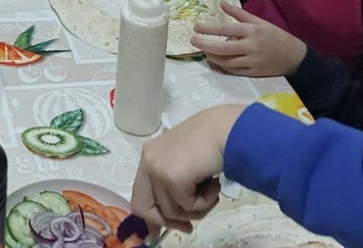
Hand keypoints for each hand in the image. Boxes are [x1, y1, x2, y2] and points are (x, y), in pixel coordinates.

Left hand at [131, 105, 244, 233]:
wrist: (224, 131)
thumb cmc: (209, 145)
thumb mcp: (184, 166)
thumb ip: (172, 187)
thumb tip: (166, 220)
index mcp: (149, 156)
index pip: (139, 195)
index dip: (150, 218)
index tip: (161, 232)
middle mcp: (148, 161)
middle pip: (143, 208)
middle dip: (168, 222)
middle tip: (188, 227)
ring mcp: (157, 169)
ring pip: (170, 212)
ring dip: (195, 209)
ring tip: (209, 190)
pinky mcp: (172, 178)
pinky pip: (187, 207)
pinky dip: (204, 202)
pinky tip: (213, 184)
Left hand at [191, 2, 307, 76]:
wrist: (294, 57)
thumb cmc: (275, 35)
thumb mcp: (259, 21)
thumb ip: (239, 13)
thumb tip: (221, 3)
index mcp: (251, 31)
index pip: (226, 29)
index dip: (209, 29)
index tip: (196, 27)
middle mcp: (250, 46)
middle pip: (223, 49)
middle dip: (205, 45)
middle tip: (193, 41)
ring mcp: (252, 61)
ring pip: (227, 62)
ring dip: (212, 57)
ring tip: (203, 50)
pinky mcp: (253, 73)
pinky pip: (234, 71)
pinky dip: (223, 66)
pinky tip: (215, 60)